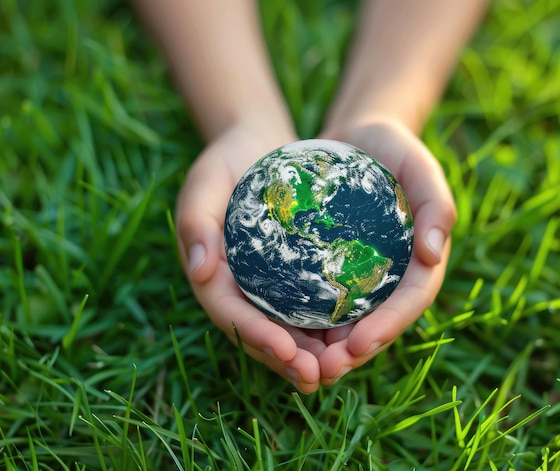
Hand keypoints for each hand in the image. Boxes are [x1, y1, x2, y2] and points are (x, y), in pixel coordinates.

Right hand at [175, 122, 327, 392]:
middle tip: (317, 377)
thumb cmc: (227, 159)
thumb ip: (195, 221)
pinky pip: (301, 308)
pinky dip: (320, 327)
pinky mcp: (286, 275)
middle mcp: (234, 285)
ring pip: (281, 327)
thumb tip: (198, 270)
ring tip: (336, 370)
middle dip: (284, 359)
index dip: (255, 335)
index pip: (228, 312)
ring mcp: (261, 283)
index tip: (286, 351)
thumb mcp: (205, 180)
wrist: (256, 145)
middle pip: (257, 331)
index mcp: (210, 271)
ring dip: (306, 353)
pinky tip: (348, 337)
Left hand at [316, 118, 456, 384]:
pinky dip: (306, 319)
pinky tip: (280, 330)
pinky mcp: (336, 267)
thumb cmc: (394, 150)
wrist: (358, 139)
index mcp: (421, 261)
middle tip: (323, 368)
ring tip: (299, 364)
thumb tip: (436, 256)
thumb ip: (436, 204)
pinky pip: (323, 299)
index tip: (359, 343)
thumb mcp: (420, 166)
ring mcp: (365, 275)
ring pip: (349, 320)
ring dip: (327, 348)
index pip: (410, 301)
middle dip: (354, 351)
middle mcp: (394, 276)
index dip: (388, 327)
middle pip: (379, 322)